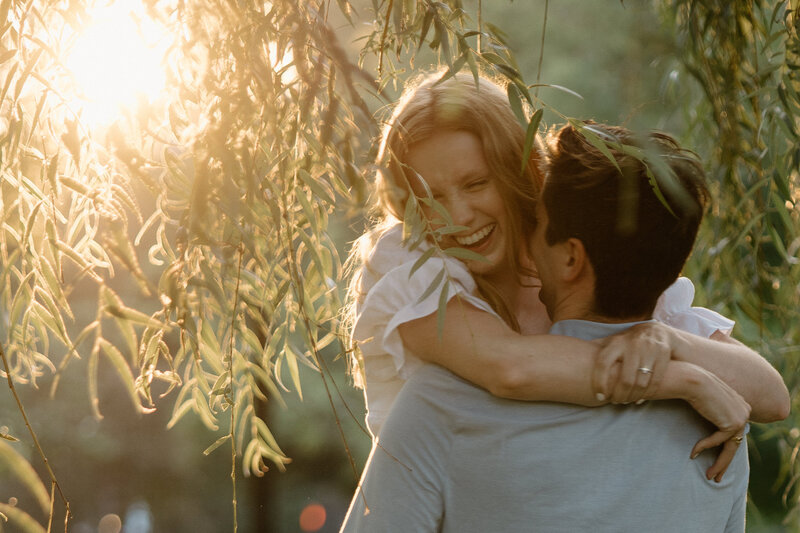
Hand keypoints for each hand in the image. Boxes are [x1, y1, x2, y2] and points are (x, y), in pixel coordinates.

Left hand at [592, 322, 672, 404]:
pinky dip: (648, 393)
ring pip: (641, 382)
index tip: (599, 397)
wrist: (659, 331)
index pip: (603, 364)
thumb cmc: (629, 341)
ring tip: (626, 401)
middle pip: (625, 378)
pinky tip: (640, 399)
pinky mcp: (663, 353)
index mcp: (616, 342)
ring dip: (633, 396)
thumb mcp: (614, 341)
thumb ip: (598, 348)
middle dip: (620, 395)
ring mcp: (649, 348)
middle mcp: (632, 344)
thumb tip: (574, 353)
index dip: (599, 382)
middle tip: (615, 402)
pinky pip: (656, 380)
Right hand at [685, 366, 750, 481]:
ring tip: (710, 475)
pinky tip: (693, 452)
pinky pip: (717, 441)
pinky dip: (704, 447)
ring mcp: (741, 418)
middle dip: (725, 462)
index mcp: (742, 405)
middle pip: (735, 443)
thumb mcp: (709, 399)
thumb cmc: (694, 386)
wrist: (692, 380)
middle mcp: (745, 412)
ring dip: (719, 464)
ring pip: (731, 447)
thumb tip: (713, 426)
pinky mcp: (733, 424)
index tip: (718, 461)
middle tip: (717, 476)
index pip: (735, 433)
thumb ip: (716, 411)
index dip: (726, 448)